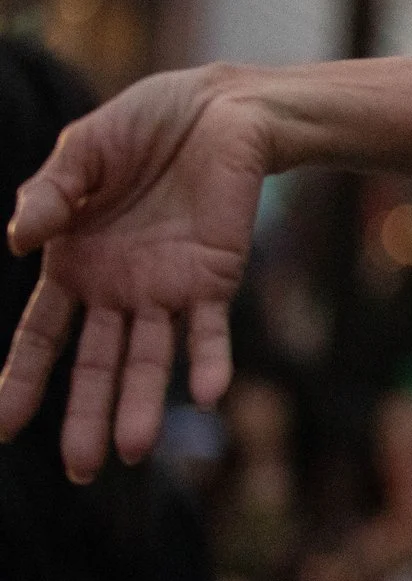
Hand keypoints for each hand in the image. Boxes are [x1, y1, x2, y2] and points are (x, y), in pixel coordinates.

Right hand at [1, 66, 276, 480]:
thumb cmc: (142, 129)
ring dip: (142, 403)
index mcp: (75, 266)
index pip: (41, 336)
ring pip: (150, 358)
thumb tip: (16, 239)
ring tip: (131, 451)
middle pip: (97, 364)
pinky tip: (207, 395)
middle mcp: (118, 290)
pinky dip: (208, 361)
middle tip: (81, 470)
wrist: (219, 109)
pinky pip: (209, 329)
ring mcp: (167, 289)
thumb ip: (50, 194)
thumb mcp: (82, 152)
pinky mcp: (214, 277)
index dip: (22, 380)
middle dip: (86, 416)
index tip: (1, 428)